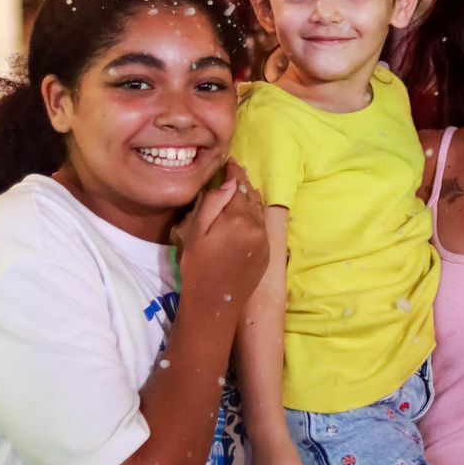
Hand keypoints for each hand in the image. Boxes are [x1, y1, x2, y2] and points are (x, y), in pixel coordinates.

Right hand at [175, 162, 268, 311]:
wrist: (214, 303)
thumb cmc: (197, 268)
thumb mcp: (196, 232)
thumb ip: (213, 204)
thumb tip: (230, 183)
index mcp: (238, 219)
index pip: (239, 187)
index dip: (234, 173)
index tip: (231, 161)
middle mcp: (257, 227)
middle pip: (251, 197)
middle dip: (243, 183)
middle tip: (237, 170)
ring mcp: (264, 241)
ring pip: (259, 211)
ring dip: (251, 197)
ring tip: (243, 186)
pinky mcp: (266, 253)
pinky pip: (262, 226)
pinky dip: (256, 214)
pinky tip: (249, 211)